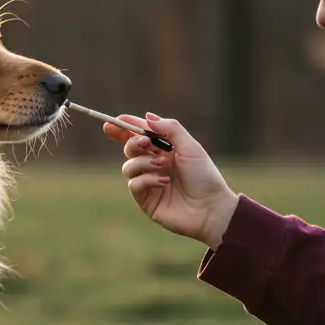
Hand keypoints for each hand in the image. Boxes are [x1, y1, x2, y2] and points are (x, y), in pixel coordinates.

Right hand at [104, 112, 238, 249]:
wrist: (210, 208)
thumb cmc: (204, 177)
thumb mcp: (190, 147)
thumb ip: (170, 129)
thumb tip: (147, 116)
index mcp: (166, 150)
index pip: (141, 135)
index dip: (125, 127)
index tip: (114, 121)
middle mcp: (155, 165)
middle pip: (130, 149)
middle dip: (133, 143)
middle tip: (145, 143)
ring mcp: (149, 183)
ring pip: (128, 166)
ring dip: (142, 162)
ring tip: (162, 165)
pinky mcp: (146, 200)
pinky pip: (134, 184)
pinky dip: (146, 179)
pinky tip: (164, 182)